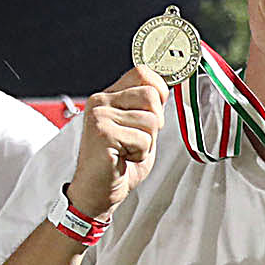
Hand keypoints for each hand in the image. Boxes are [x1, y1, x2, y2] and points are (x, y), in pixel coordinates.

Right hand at [66, 66, 170, 220]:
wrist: (97, 191)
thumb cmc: (118, 163)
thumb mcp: (139, 129)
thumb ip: (149, 109)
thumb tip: (166, 90)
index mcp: (109, 96)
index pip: (143, 73)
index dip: (159, 91)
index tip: (154, 114)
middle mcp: (101, 101)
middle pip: (151, 95)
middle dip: (155, 123)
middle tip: (137, 139)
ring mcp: (100, 116)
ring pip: (151, 119)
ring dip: (147, 142)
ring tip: (128, 150)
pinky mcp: (102, 133)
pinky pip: (143, 139)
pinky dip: (140, 154)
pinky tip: (123, 158)